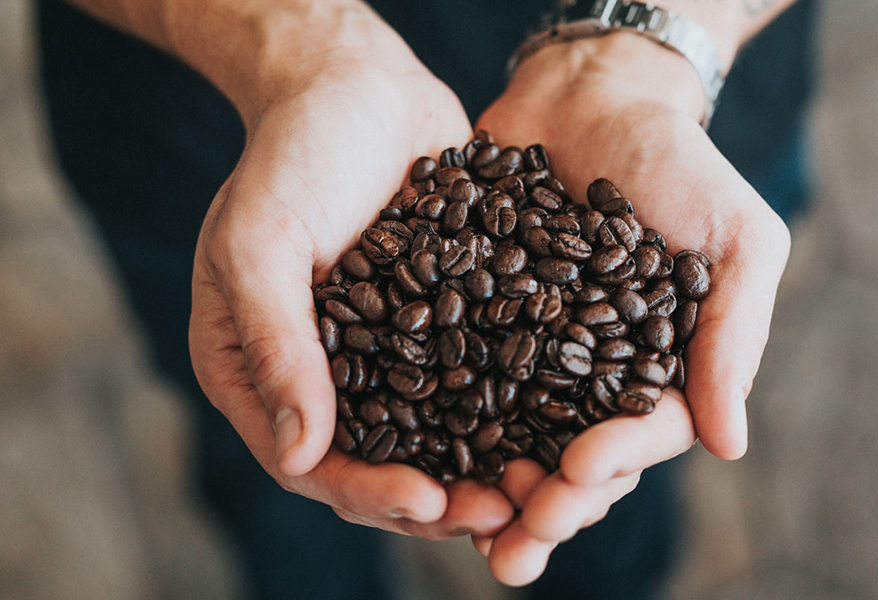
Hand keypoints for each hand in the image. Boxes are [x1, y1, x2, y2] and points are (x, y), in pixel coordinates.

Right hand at [188, 37, 514, 538]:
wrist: (353, 87)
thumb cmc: (288, 156)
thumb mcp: (258, 244)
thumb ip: (275, 345)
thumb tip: (299, 454)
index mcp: (263, 373)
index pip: (314, 461)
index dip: (370, 491)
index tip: (430, 503)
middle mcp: (327, 376)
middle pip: (383, 463)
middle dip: (442, 498)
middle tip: (506, 517)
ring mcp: (388, 353)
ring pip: (436, 434)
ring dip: (486, 468)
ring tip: (542, 489)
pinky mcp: (442, 323)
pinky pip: (476, 378)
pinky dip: (512, 409)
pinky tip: (559, 424)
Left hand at [470, 32, 790, 583]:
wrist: (593, 97)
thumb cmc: (679, 162)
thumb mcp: (737, 236)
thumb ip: (734, 334)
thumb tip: (730, 445)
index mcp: (658, 368)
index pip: (641, 435)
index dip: (612, 462)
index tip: (578, 473)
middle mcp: (592, 373)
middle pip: (572, 456)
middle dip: (546, 505)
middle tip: (513, 545)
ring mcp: (533, 351)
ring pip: (513, 435)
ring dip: (489, 488)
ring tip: (463, 527)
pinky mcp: (478, 321)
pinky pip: (460, 377)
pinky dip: (440, 418)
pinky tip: (415, 454)